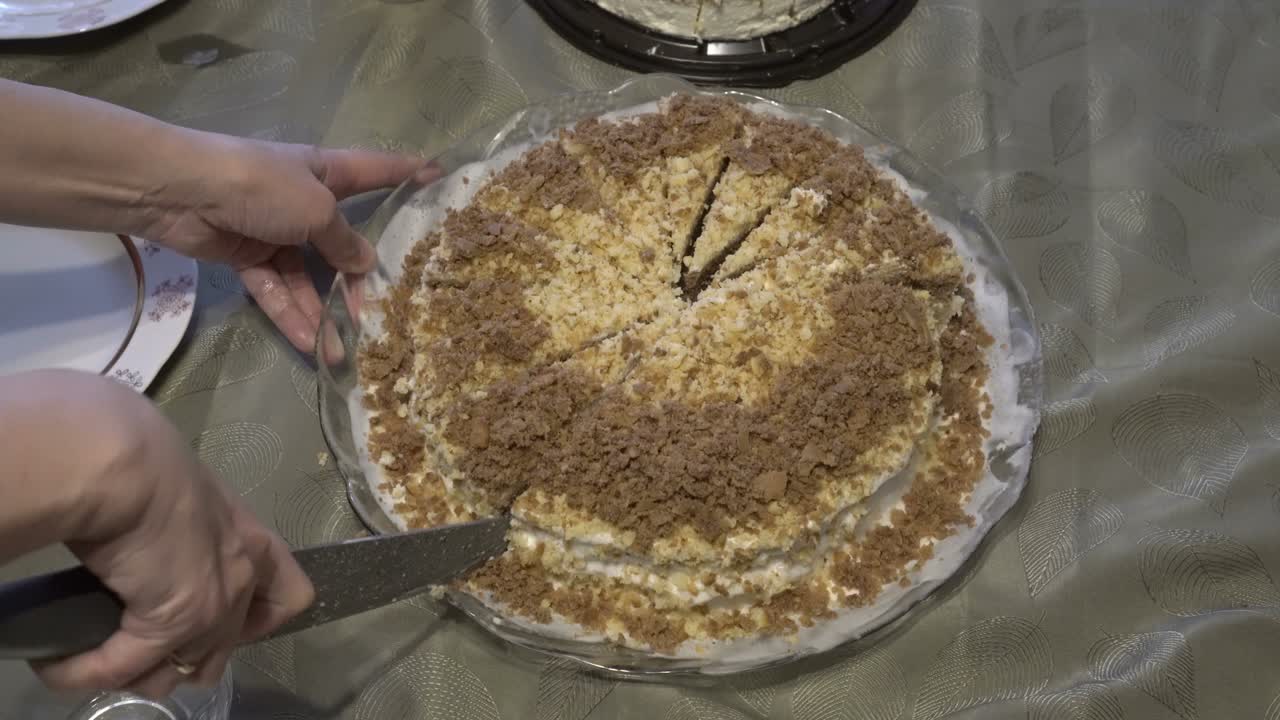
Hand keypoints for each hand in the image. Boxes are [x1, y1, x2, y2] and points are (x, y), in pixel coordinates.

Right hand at [23, 372, 313, 698]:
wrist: (127, 466)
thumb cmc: (149, 461)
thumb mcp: (186, 493)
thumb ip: (187, 524)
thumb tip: (152, 535)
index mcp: (250, 541)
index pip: (289, 598)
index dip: (257, 621)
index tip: (220, 618)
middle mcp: (241, 579)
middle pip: (224, 649)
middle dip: (185, 657)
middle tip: (145, 643)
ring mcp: (212, 607)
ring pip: (179, 671)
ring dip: (140, 672)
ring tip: (104, 660)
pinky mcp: (170, 625)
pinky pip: (123, 668)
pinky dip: (86, 671)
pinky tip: (60, 663)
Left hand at [144, 136, 426, 352]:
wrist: (179, 191)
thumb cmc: (259, 184)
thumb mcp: (316, 209)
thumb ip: (344, 240)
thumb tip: (365, 264)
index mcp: (326, 172)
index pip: (376, 170)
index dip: (407, 173)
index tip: (439, 178)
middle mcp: (303, 200)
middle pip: (341, 242)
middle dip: (359, 278)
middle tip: (382, 313)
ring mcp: (273, 231)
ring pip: (306, 277)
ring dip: (322, 312)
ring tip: (344, 350)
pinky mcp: (245, 256)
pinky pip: (274, 291)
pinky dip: (289, 316)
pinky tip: (309, 345)